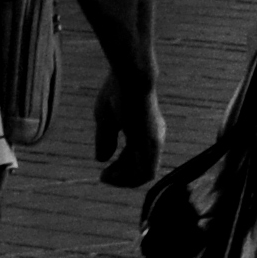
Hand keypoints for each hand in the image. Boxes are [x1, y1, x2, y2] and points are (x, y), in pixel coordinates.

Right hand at [95, 71, 166, 188]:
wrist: (131, 76)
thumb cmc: (118, 91)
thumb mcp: (106, 119)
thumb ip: (106, 139)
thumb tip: (103, 159)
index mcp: (145, 131)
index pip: (136, 159)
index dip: (121, 170)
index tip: (103, 173)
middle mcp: (153, 138)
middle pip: (141, 169)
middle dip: (121, 177)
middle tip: (103, 176)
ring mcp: (153, 141)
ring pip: (145, 175)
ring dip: (124, 181)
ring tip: (106, 177)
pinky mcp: (150, 142)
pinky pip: (146, 173)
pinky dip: (129, 179)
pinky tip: (111, 174)